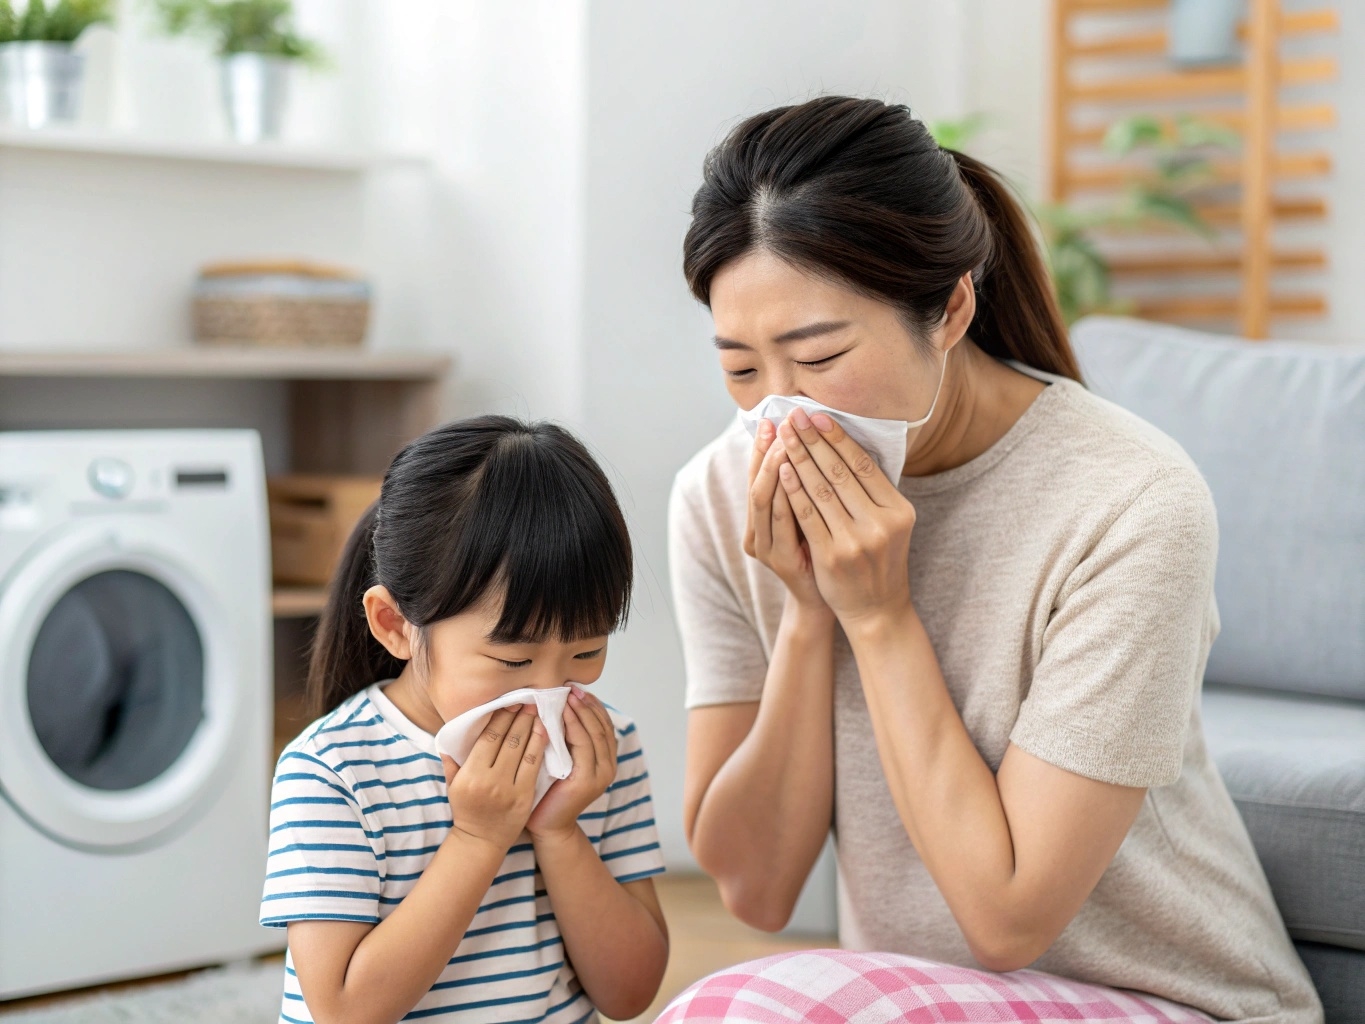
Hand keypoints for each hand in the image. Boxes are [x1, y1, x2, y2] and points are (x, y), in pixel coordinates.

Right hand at [442, 705, 547, 852]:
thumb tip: (447, 739)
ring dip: (531, 726)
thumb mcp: (453, 786)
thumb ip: (451, 762)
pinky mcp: (525, 796)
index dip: (500, 718)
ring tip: (537, 710)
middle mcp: (488, 780)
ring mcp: (508, 789)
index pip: (487, 738)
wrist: (481, 841)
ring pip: (522, 749)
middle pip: (507, 740)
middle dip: (518, 717)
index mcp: (469, 774)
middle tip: (527, 700)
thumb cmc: (466, 810)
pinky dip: (539, 746)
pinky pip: (533, 765)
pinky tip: (544, 732)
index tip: (508, 703)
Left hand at [527, 689, 617, 841]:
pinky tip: (563, 713)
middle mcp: (609, 766)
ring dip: (581, 711)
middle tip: (572, 687)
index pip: (604, 724)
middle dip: (587, 704)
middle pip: (602, 725)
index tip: (577, 688)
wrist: (546, 825)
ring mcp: (601, 774)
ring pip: (595, 732)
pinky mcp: (588, 780)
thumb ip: (568, 739)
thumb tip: (560, 706)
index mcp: (605, 760)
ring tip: (568, 695)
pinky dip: (574, 725)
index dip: (593, 705)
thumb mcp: (562, 759)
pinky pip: (583, 744)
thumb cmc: (549, 790)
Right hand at [743, 418, 827, 610]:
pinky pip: (780, 521)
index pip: (757, 474)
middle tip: (780, 424)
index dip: (762, 447)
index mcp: (759, 520)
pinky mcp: (779, 560)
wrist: (827, 602)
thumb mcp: (812, 518)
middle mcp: (755, 532)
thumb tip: (812, 444)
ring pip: (763, 499)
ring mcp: (764, 548)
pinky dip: (784, 495)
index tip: (773, 418)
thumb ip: (806, 489)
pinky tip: (790, 473)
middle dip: (768, 451)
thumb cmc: (824, 555)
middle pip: (756, 482)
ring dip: (774, 466)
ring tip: (787, 440)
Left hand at [774, 408, 916, 624]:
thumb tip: (844, 444)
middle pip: (840, 473)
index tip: (818, 416)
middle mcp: (880, 525)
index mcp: (899, 511)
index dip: (838, 438)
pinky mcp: (831, 556)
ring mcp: (855, 542)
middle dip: (813, 441)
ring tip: (783, 436)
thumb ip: (873, 491)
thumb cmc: (879, 559)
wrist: (876, 609)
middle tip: (794, 416)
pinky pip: (807, 515)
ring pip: (821, 490)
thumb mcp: (890, 524)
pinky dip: (793, 490)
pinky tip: (781, 470)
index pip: (864, 465)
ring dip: (798, 458)